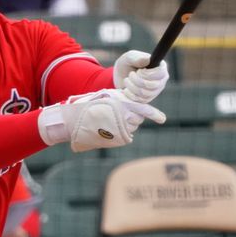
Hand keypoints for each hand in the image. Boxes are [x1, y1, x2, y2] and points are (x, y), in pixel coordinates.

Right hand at [37, 89, 165, 152]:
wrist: (73, 120)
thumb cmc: (87, 105)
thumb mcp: (105, 96)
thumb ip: (122, 100)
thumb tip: (133, 105)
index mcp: (122, 105)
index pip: (144, 110)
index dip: (154, 114)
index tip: (162, 119)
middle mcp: (124, 118)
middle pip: (138, 119)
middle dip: (133, 115)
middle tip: (118, 112)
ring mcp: (120, 131)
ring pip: (132, 127)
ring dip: (126, 124)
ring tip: (110, 119)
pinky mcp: (116, 140)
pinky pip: (125, 136)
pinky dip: (121, 132)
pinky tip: (109, 127)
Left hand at [113, 50, 168, 103]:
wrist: (121, 76)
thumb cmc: (128, 63)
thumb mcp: (129, 57)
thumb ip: (137, 57)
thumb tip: (147, 60)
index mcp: (161, 67)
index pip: (161, 73)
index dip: (148, 74)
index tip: (139, 71)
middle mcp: (161, 80)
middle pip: (152, 85)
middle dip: (137, 80)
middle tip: (130, 74)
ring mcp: (155, 91)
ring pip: (145, 93)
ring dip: (131, 86)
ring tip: (127, 80)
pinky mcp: (148, 99)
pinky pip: (140, 100)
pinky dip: (130, 94)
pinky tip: (126, 89)